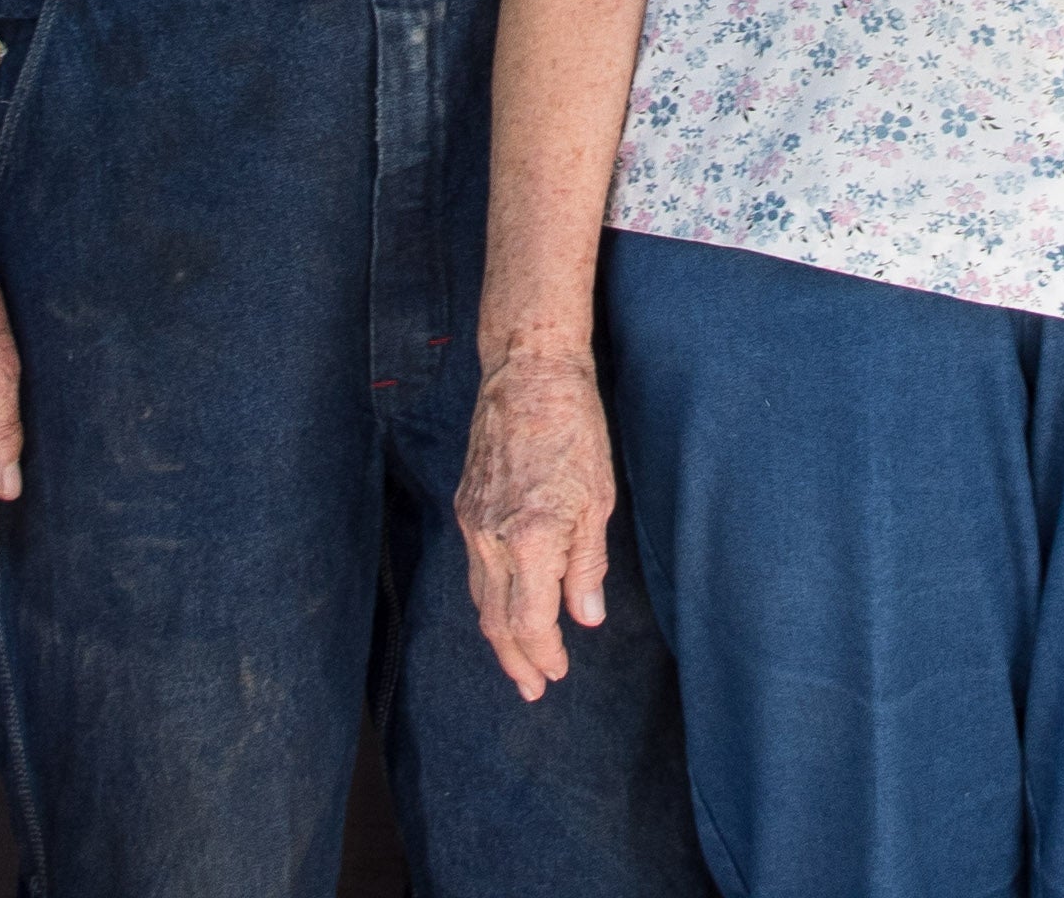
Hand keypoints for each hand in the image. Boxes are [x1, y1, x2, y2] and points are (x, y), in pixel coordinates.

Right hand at [458, 345, 616, 699]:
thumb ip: (587, 564)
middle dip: (516, 660)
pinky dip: (490, 597)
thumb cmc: (574, 427)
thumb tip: (586, 618)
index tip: (556, 674)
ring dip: (499, 635)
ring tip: (519, 661)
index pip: (530, 620)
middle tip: (533, 689)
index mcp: (531, 538)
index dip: (543, 654)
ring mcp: (472, 522)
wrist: (528, 374)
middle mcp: (491, 538)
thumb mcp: (598, 498)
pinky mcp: (465, 506)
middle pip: (496, 620)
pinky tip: (505, 606)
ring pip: (480, 597)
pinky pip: (474, 568)